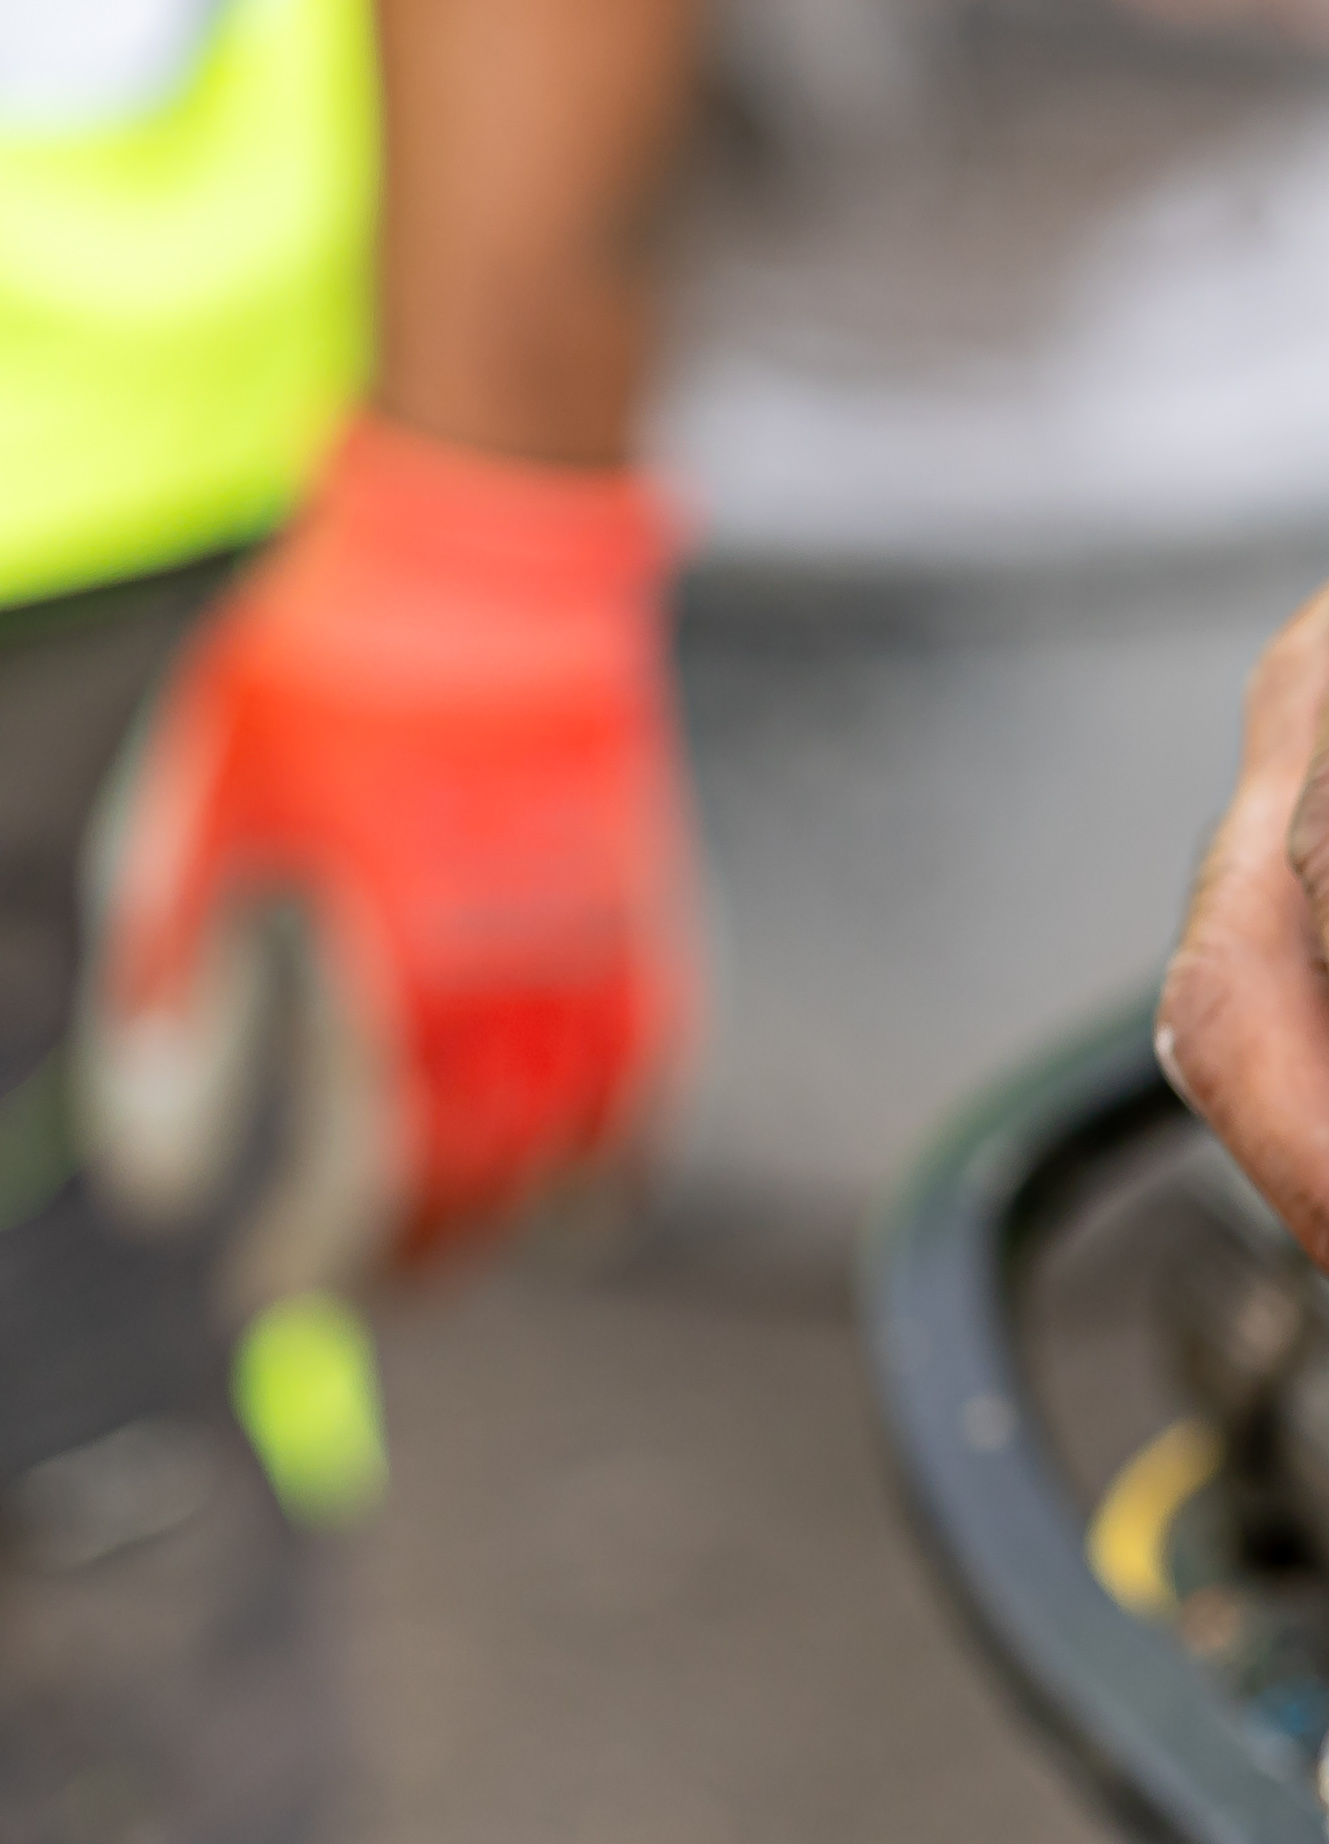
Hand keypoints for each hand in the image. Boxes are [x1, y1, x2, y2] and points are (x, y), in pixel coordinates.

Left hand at [82, 417, 696, 1283]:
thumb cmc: (337, 662)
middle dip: (409, 1256)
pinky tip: (590, 1196)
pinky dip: (626, 1155)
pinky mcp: (653, 916)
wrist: (495, 552)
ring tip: (451, 1260)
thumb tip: (153, 1152)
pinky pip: (659, 1076)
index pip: (367, 1168)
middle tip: (352, 1291)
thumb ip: (165, 986)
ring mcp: (605, 952)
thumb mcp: (199, 815)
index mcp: (403, 959)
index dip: (314, 1248)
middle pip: (477, 1181)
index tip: (259, 1284)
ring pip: (577, 1149)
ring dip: (511, 1225)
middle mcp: (521, 979)